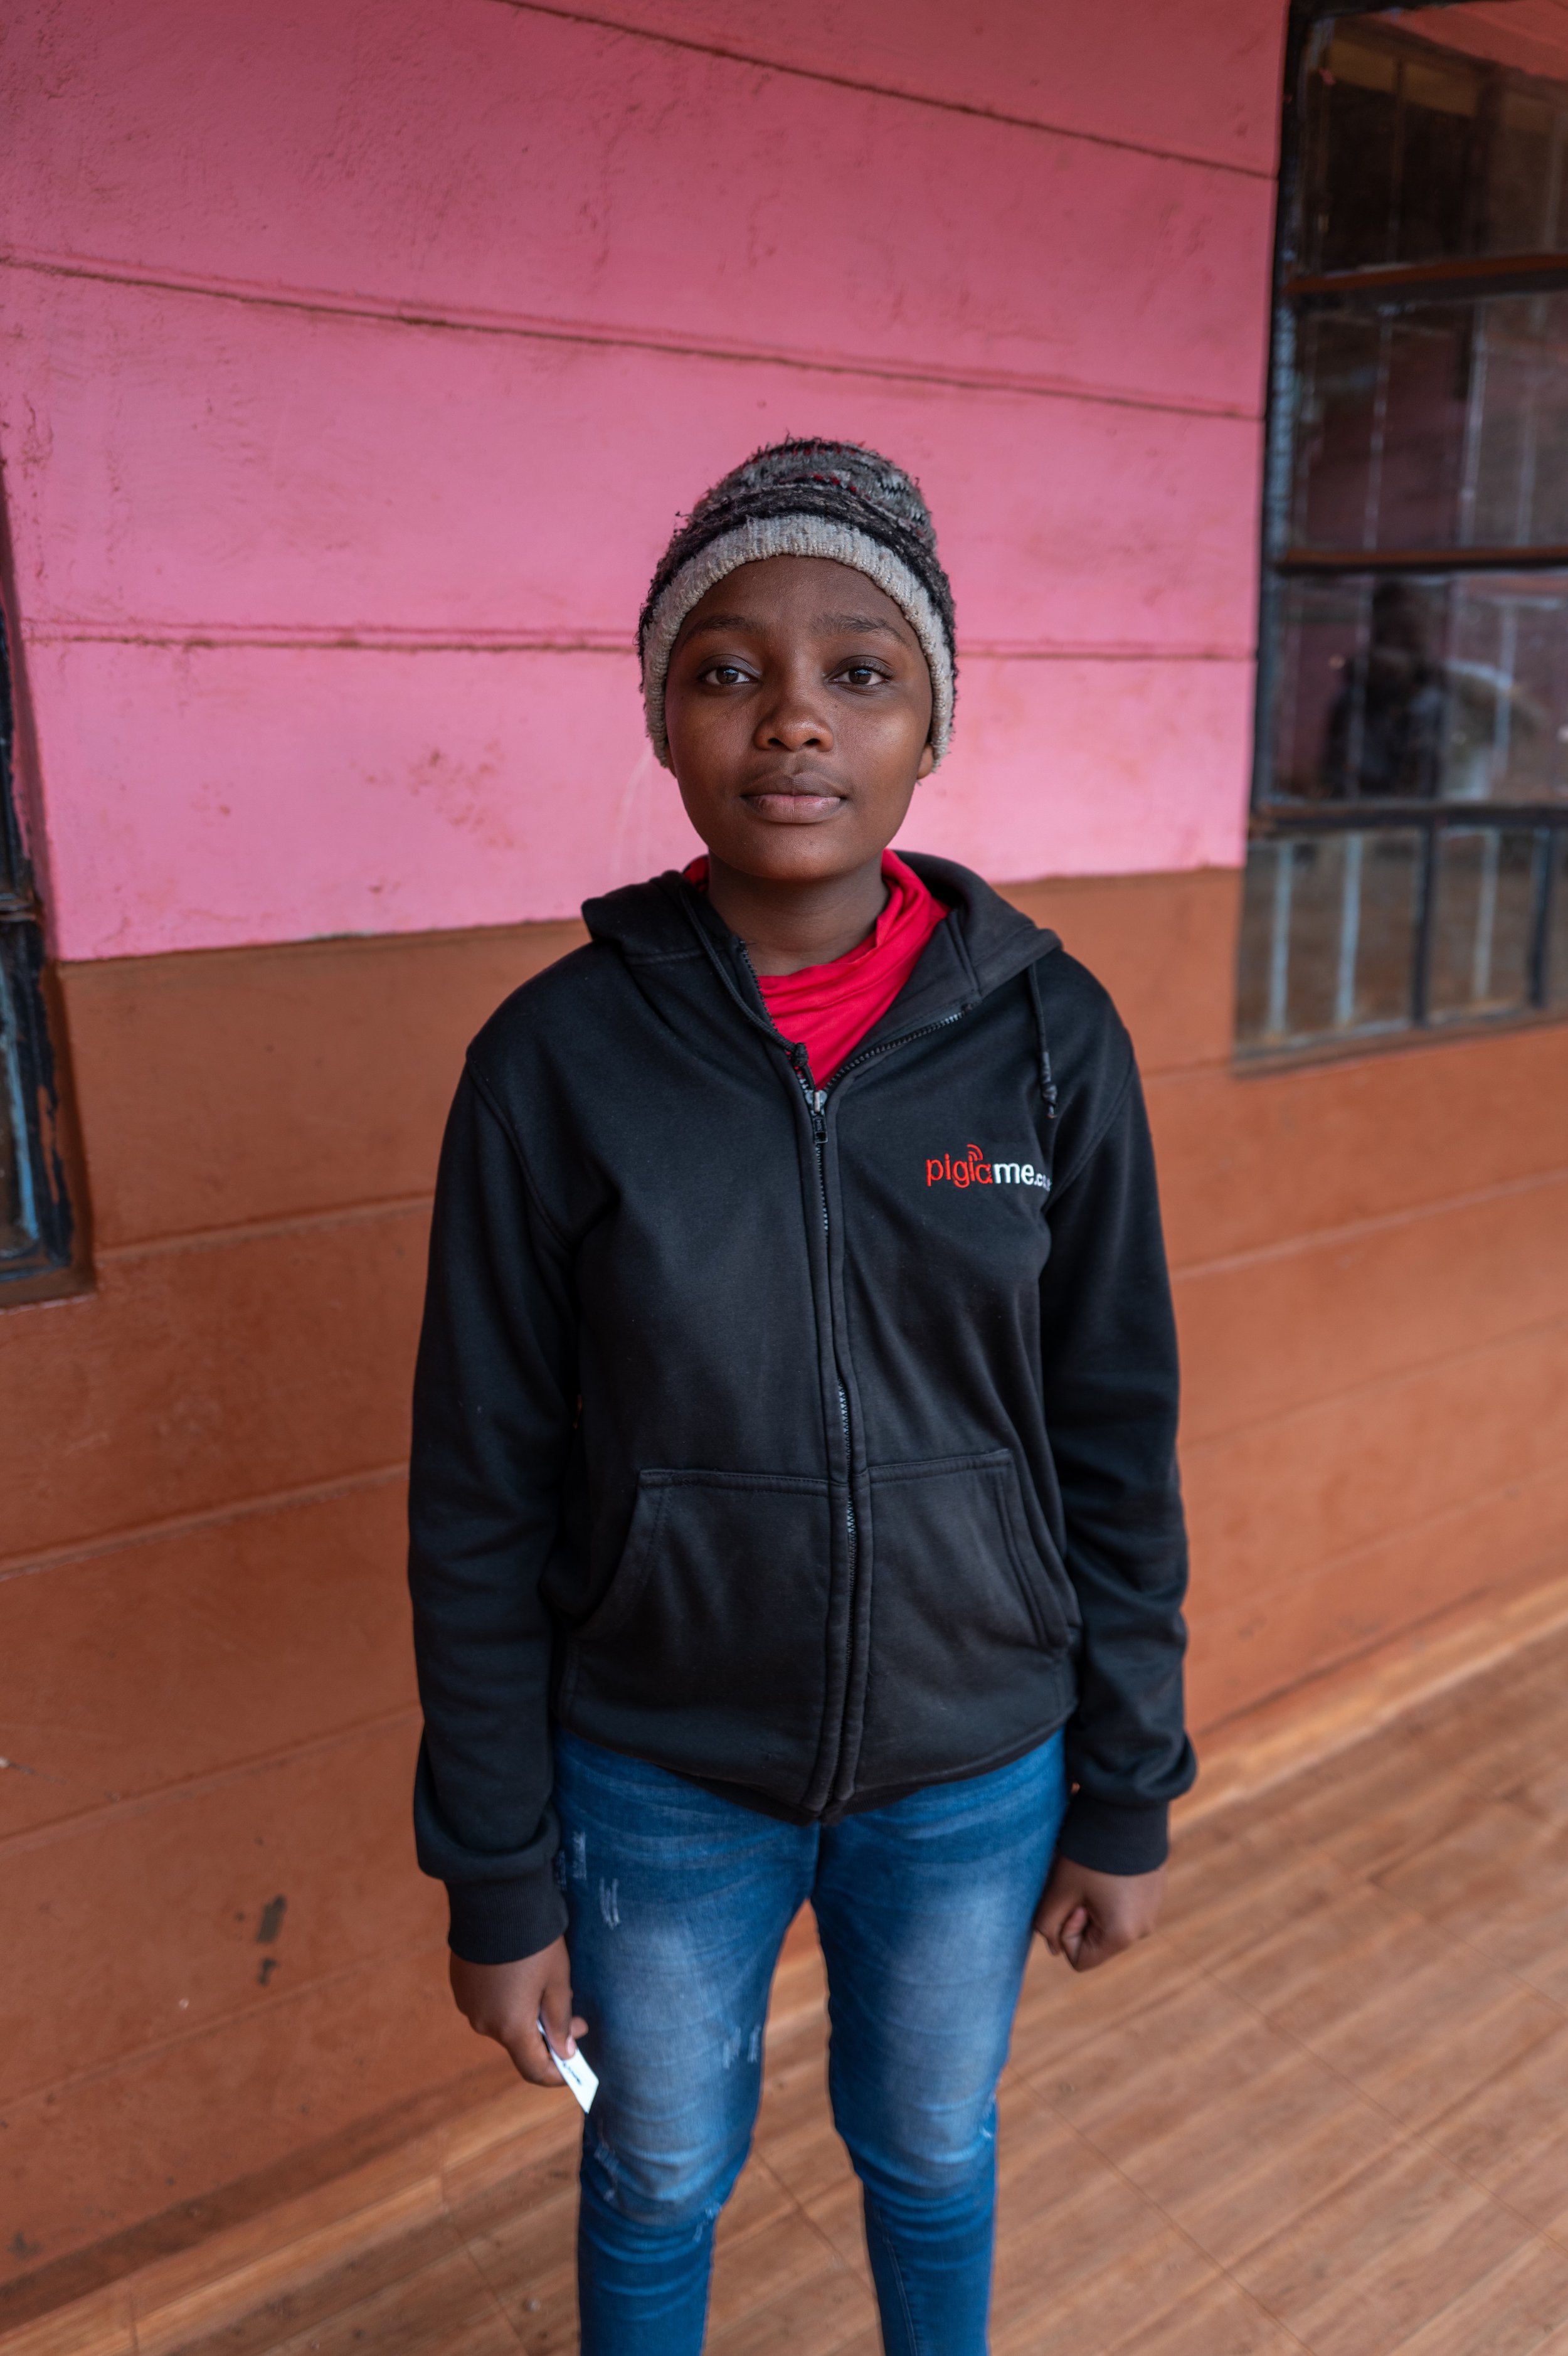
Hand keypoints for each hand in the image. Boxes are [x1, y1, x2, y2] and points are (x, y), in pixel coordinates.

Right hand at [448, 1936, 587, 2088]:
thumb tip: (565, 2052)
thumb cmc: (533, 1942)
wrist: (494, 1899)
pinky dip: (508, 2000)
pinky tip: (522, 1976)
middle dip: (549, 2036)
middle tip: (576, 2016)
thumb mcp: (558, 1980)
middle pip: (520, 2043)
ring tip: (548, 1987)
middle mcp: (484, 2023)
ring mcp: (469, 2004)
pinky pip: (489, 2003)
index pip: (535, 2070)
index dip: (557, 2074)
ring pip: (504, 2022)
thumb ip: (561, 2020)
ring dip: (527, 2015)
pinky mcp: (461, 1984)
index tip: (576, 2067)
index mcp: (511, 2027)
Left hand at [1033, 1857, 1164, 1971]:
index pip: (1079, 1959)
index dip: (1066, 1933)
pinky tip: (1107, 1868)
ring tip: (1095, 1874)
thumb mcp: (1060, 1889)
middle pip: (1094, 1942)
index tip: (1073, 1901)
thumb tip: (1052, 1948)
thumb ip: (1048, 1923)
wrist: (1126, 1810)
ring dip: (1092, 1903)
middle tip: (1082, 1884)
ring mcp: (1151, 1911)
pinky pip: (1122, 1907)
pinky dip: (1108, 1894)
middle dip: (1079, 1916)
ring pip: (1106, 1923)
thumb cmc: (1089, 1854)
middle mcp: (1142, 1929)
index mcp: (1121, 1936)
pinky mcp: (1153, 1893)